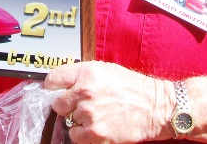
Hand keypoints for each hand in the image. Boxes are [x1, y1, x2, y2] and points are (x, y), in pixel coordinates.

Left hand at [44, 61, 172, 142]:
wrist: (154, 107)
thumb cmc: (131, 87)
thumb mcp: (105, 69)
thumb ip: (81, 75)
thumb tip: (60, 83)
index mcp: (87, 73)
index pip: (53, 79)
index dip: (52, 86)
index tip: (53, 89)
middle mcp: (85, 92)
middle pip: (57, 104)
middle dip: (67, 105)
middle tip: (83, 105)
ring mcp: (89, 114)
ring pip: (68, 120)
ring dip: (78, 119)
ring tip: (97, 114)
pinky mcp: (95, 133)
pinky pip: (74, 135)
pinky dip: (82, 134)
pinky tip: (96, 126)